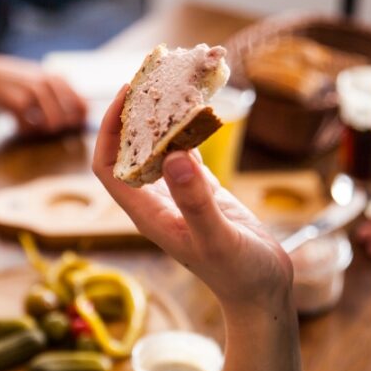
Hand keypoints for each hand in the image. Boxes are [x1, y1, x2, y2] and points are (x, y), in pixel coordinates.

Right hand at [0, 54, 86, 135]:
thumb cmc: (11, 82)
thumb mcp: (37, 80)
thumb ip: (58, 94)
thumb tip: (82, 116)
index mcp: (56, 78)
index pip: (83, 106)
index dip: (79, 121)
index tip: (65, 128)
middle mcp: (49, 84)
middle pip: (69, 119)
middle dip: (59, 129)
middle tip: (40, 126)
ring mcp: (34, 93)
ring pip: (53, 125)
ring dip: (41, 130)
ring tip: (28, 124)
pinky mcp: (19, 104)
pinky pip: (31, 128)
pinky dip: (24, 130)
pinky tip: (16, 124)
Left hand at [93, 86, 292, 310]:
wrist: (263, 294)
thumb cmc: (240, 274)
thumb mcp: (218, 237)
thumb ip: (196, 200)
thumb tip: (175, 156)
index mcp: (148, 214)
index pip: (108, 167)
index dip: (107, 130)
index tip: (125, 95)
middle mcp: (156, 201)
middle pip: (128, 150)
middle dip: (134, 114)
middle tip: (153, 76)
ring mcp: (178, 195)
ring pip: (157, 147)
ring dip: (161, 117)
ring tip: (175, 80)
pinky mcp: (201, 190)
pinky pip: (186, 151)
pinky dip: (189, 128)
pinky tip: (200, 106)